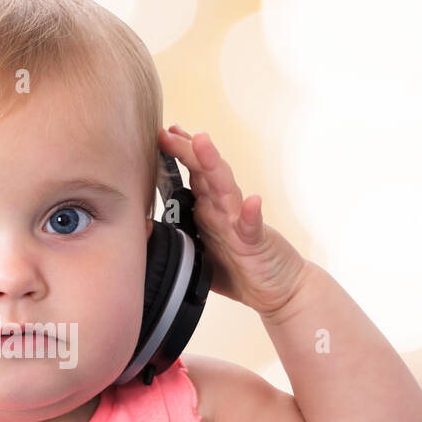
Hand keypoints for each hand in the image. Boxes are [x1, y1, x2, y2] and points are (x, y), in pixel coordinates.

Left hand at [158, 124, 310, 317]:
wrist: (278, 290)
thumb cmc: (240, 270)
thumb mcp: (200, 254)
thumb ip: (178, 241)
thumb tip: (143, 236)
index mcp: (210, 211)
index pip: (194, 175)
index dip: (179, 154)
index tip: (163, 134)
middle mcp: (224, 210)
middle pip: (205, 173)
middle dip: (187, 150)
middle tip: (169, 131)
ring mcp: (240, 223)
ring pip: (225, 189)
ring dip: (213, 165)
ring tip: (201, 143)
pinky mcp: (255, 242)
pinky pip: (251, 226)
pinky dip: (251, 213)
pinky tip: (252, 201)